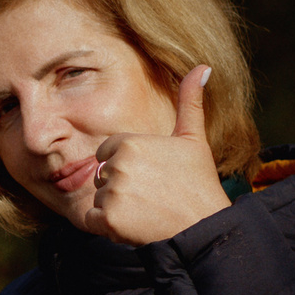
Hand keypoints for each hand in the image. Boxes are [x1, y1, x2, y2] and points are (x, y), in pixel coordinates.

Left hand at [84, 66, 231, 245]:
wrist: (203, 227)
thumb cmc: (198, 183)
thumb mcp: (193, 139)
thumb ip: (189, 101)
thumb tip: (203, 67)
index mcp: (130, 142)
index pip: (106, 152)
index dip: (125, 165)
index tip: (149, 176)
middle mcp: (118, 165)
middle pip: (101, 175)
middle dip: (120, 186)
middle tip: (151, 195)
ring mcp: (112, 193)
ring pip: (98, 198)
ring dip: (115, 207)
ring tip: (146, 210)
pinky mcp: (108, 220)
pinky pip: (91, 220)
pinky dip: (106, 226)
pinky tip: (132, 224)